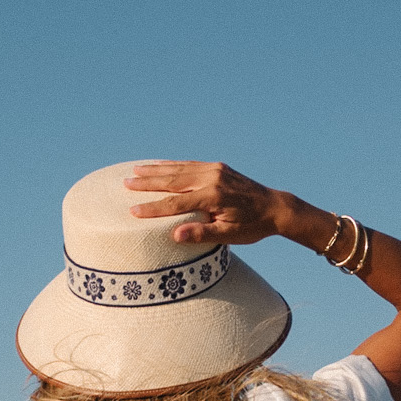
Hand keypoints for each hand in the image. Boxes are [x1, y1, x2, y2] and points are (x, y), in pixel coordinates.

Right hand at [124, 160, 283, 244]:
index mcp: (213, 197)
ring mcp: (215, 171)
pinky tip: (160, 166)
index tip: (133, 210)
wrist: (275, 207)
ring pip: (180, 169)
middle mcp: (213, 179)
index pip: (176, 203)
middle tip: (125, 183)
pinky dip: (173, 165)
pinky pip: (190, 165)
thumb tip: (175, 235)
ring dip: (156, 170)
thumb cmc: (252, 226)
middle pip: (173, 180)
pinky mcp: (218, 168)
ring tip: (135, 171)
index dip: (153, 208)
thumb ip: (202, 234)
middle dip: (148, 183)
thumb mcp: (229, 235)